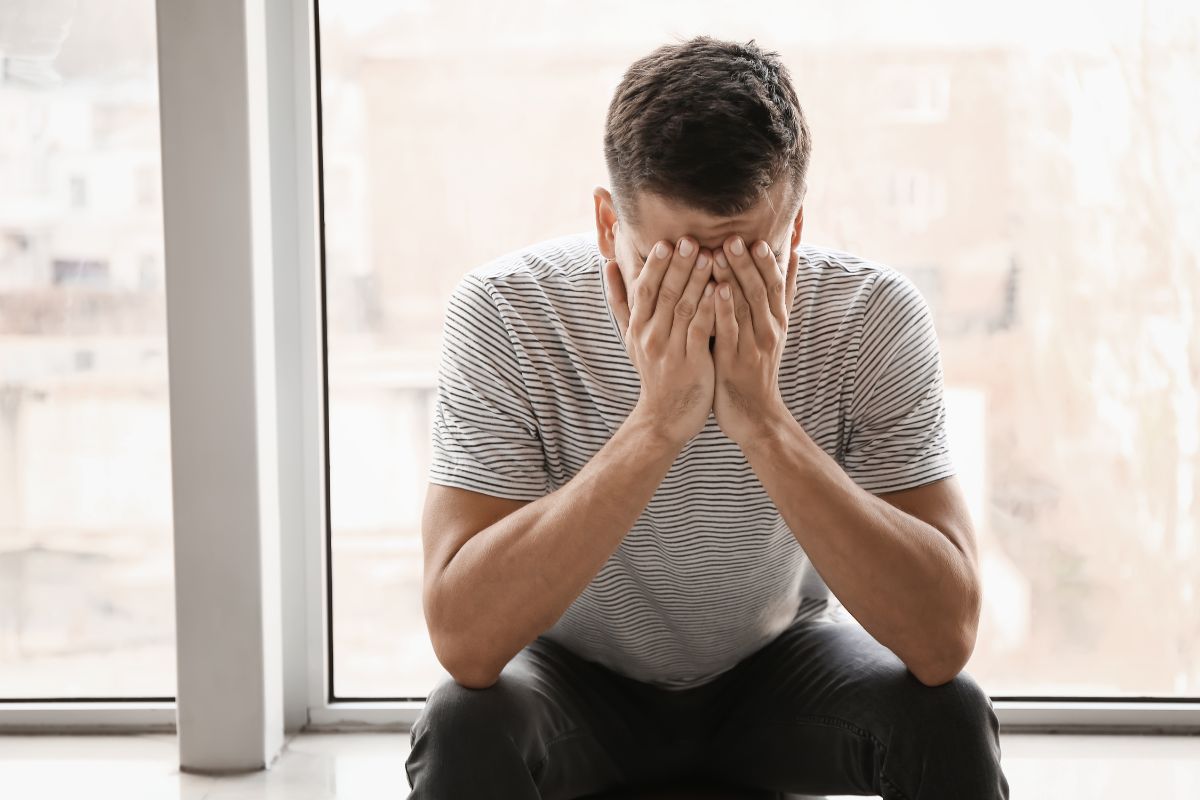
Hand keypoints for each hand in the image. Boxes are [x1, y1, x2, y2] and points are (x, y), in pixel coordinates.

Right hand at [604, 237, 717, 447]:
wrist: (664, 416)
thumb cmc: (653, 370)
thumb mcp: (631, 337)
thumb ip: (621, 301)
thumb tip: (607, 265)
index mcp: (637, 327)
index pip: (644, 289)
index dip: (655, 266)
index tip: (667, 241)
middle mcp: (650, 336)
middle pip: (665, 294)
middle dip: (678, 266)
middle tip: (691, 240)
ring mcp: (670, 350)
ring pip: (684, 309)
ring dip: (697, 281)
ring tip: (711, 256)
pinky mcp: (690, 363)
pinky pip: (700, 331)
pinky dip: (710, 309)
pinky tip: (721, 291)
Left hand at [710, 236, 798, 446]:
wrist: (756, 416)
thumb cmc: (758, 369)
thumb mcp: (775, 330)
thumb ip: (781, 294)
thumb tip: (793, 254)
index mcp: (777, 322)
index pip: (776, 285)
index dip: (767, 262)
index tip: (756, 237)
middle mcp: (769, 331)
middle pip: (760, 290)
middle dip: (746, 263)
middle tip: (733, 237)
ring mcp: (753, 346)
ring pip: (745, 307)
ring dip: (733, 278)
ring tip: (720, 253)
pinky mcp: (735, 362)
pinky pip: (730, 331)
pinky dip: (723, 309)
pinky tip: (715, 290)